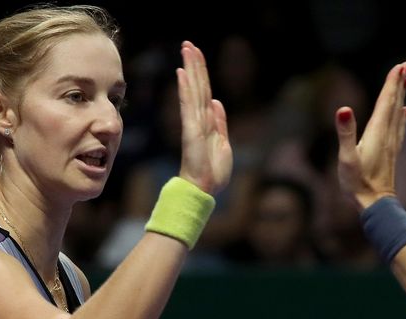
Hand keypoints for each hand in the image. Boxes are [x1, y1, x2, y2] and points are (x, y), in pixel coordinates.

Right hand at [176, 41, 232, 194]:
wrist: (204, 189)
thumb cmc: (213, 171)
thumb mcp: (223, 143)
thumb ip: (219, 122)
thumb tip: (217, 103)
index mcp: (208, 121)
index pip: (204, 91)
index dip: (200, 73)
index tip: (196, 54)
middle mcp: (199, 118)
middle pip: (197, 85)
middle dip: (194, 64)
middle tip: (188, 43)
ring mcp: (194, 123)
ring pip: (193, 90)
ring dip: (190, 68)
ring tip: (187, 49)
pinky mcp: (191, 130)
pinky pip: (188, 105)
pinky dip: (185, 88)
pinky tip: (182, 73)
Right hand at [336, 62, 405, 209]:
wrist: (375, 204)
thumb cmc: (357, 183)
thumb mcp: (346, 158)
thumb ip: (345, 133)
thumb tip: (344, 109)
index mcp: (377, 132)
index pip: (386, 102)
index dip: (392, 83)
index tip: (399, 66)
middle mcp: (387, 135)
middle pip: (394, 104)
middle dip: (399, 84)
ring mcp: (391, 144)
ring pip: (398, 113)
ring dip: (401, 96)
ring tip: (405, 82)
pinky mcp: (391, 152)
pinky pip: (399, 127)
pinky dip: (402, 116)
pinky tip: (405, 112)